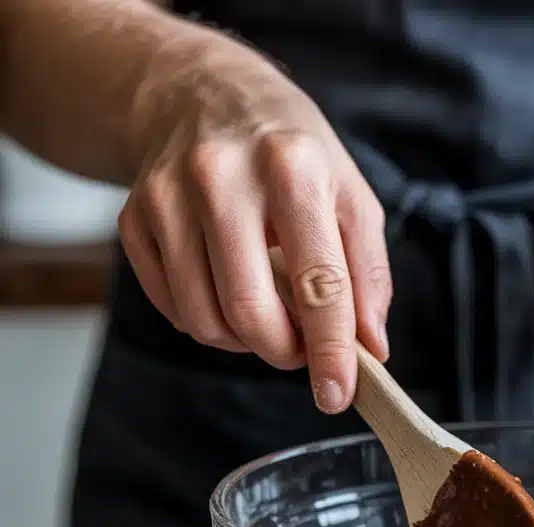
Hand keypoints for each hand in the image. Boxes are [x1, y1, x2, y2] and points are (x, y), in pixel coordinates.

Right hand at [119, 42, 389, 411]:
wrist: (202, 94)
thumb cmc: (291, 156)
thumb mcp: (350, 198)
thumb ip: (369, 275)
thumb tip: (370, 348)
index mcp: (292, 169)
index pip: (318, 284)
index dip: (331, 351)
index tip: (338, 395)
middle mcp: (221, 178)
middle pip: (252, 313)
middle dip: (284, 352)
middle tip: (302, 348)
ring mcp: (167, 198)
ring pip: (207, 321)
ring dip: (246, 342)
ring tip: (269, 312)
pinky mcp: (133, 219)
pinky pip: (175, 309)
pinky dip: (209, 322)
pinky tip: (228, 291)